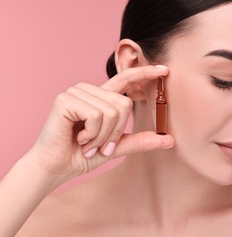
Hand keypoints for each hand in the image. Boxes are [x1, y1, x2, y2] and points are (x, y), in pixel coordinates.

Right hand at [27, 65, 173, 180]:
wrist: (56, 168)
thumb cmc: (82, 155)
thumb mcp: (117, 147)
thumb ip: (140, 141)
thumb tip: (170, 140)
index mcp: (101, 98)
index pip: (126, 79)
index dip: (144, 73)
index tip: (164, 69)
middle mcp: (89, 90)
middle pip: (124, 104)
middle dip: (115, 132)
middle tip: (98, 144)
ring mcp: (76, 92)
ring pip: (112, 111)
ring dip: (103, 136)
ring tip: (86, 142)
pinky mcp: (65, 99)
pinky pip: (97, 115)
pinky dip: (92, 134)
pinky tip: (78, 137)